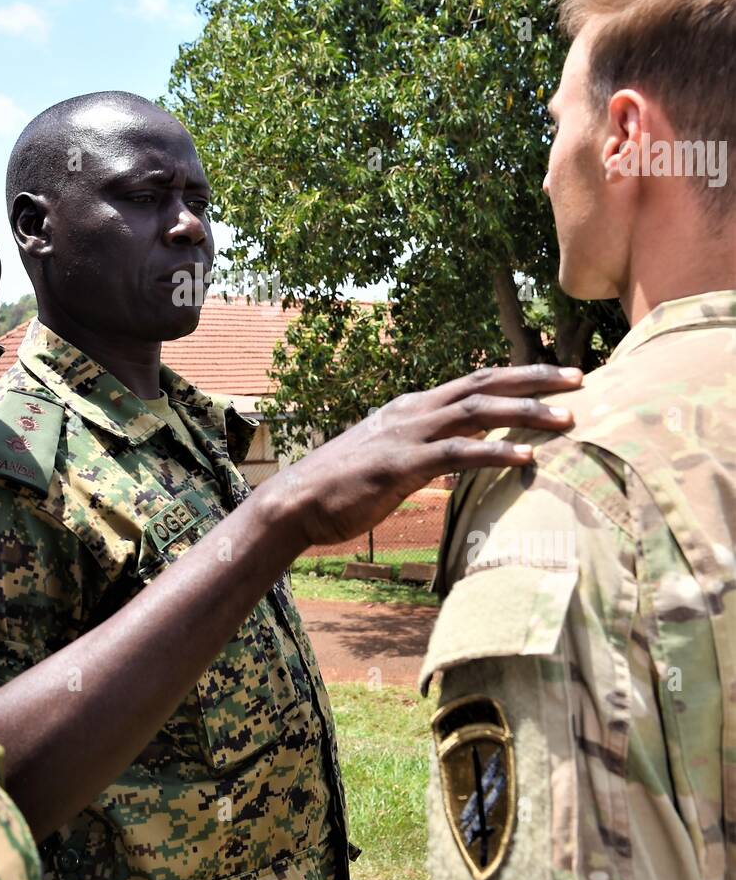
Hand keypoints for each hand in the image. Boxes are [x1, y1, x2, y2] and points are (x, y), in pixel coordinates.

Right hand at [267, 364, 583, 547]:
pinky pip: (458, 452)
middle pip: (485, 382)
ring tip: (569, 419)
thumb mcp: (390, 459)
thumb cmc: (343, 487)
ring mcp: (408, 434)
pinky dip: (496, 451)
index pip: (475, 381)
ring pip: (479, 411)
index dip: (520, 376)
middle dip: (536, 378)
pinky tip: (528, 458)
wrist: (296, 502)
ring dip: (527, 411)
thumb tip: (459, 457)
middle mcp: (414, 411)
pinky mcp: (402, 464)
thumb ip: (425, 451)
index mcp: (413, 407)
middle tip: (583, 378)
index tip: (560, 377)